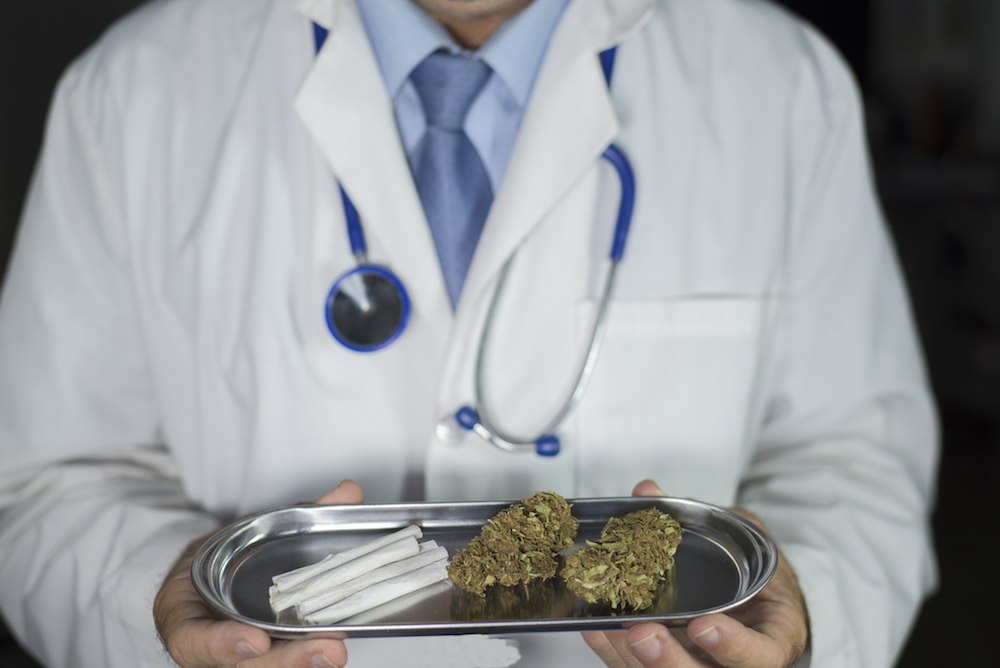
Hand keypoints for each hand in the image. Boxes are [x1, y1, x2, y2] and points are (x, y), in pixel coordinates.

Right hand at [153, 480, 364, 667]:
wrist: (207, 581)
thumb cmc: (219, 560)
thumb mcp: (238, 535)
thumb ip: (295, 516)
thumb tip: (348, 491)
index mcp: (185, 616)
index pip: (192, 640)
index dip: (222, 644)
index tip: (256, 639)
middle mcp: (210, 647)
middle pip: (247, 665)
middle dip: (289, 658)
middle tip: (329, 649)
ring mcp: (236, 659)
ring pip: (268, 667)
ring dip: (305, 659)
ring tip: (336, 650)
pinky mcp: (265, 658)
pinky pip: (285, 658)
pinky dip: (309, 653)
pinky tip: (336, 646)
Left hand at [581, 480, 808, 667]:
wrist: (756, 599)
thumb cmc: (758, 576)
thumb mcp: (745, 541)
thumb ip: (705, 519)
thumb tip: (648, 491)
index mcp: (771, 638)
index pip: (759, 655)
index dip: (732, 646)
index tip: (704, 624)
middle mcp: (735, 664)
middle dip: (669, 660)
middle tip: (642, 634)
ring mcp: (701, 665)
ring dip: (633, 657)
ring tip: (611, 628)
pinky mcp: (669, 666)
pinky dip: (614, 652)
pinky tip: (596, 629)